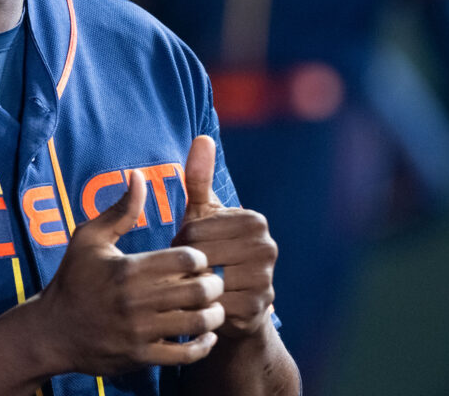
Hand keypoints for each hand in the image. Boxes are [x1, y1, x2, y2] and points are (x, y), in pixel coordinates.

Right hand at [35, 169, 225, 375]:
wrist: (52, 331)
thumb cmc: (73, 279)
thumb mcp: (89, 238)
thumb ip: (120, 210)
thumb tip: (139, 175)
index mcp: (127, 269)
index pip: (186, 258)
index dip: (199, 257)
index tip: (196, 260)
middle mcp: (136, 302)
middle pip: (198, 290)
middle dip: (213, 284)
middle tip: (212, 282)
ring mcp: (140, 332)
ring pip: (197, 323)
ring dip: (212, 314)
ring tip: (211, 307)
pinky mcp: (141, 357)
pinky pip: (186, 354)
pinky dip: (203, 345)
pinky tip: (205, 334)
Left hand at [172, 135, 276, 336]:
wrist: (234, 301)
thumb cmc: (214, 248)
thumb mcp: (204, 214)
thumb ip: (199, 177)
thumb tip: (201, 138)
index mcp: (254, 221)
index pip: (194, 229)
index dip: (181, 240)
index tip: (189, 246)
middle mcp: (267, 248)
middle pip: (199, 253)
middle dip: (184, 262)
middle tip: (190, 266)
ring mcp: (265, 279)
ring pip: (203, 278)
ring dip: (190, 283)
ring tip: (196, 281)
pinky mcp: (256, 309)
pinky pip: (212, 304)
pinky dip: (200, 304)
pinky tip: (204, 301)